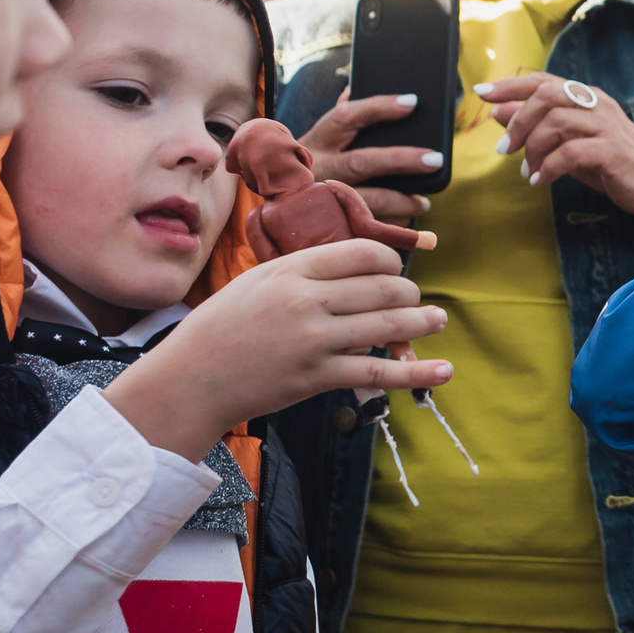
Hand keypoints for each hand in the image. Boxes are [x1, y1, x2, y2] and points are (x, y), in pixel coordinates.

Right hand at [103, 240, 450, 461]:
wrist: (190, 379)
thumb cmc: (222, 327)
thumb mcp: (258, 281)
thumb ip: (304, 272)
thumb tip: (354, 268)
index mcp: (291, 270)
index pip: (362, 253)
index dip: (391, 260)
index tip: (396, 269)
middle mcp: (306, 300)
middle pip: (382, 287)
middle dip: (408, 293)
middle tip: (415, 300)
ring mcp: (313, 340)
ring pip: (387, 326)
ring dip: (421, 322)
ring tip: (437, 319)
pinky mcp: (317, 377)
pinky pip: (377, 373)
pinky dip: (416, 372)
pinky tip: (443, 370)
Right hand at [302, 90, 439, 225]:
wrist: (271, 204)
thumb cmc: (308, 163)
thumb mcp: (317, 137)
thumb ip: (340, 113)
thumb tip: (356, 82)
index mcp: (317, 140)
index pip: (346, 116)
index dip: (379, 107)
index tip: (412, 102)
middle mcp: (317, 168)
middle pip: (363, 162)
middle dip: (402, 160)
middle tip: (435, 159)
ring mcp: (322, 198)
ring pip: (368, 200)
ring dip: (402, 202)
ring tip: (423, 201)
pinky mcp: (329, 223)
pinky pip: (367, 226)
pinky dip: (391, 224)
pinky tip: (405, 221)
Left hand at [479, 74, 633, 243]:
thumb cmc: (611, 164)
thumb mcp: (569, 142)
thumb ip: (537, 126)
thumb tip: (499, 111)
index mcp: (587, 97)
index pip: (543, 81)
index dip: (510, 85)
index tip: (483, 94)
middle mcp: (597, 104)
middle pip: (547, 96)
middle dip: (518, 121)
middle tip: (504, 149)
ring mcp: (606, 126)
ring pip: (556, 122)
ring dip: (532, 148)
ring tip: (527, 170)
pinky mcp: (612, 150)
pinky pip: (570, 153)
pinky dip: (548, 168)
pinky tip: (541, 180)